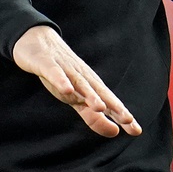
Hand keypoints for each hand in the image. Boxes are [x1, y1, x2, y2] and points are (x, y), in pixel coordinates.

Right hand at [12, 26, 140, 137]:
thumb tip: (114, 131)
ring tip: (100, 107)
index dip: (121, 115)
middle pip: (100, 93)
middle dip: (113, 106)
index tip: (136, 131)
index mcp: (90, 86)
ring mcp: (65, 70)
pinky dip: (61, 81)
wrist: (36, 39)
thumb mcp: (75, 99)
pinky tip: (67, 89)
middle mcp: (82, 78)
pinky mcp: (47, 63)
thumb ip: (93, 116)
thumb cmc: (60, 73)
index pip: (109, 102)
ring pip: (80, 84)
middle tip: (127, 119)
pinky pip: (55, 73)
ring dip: (90, 95)